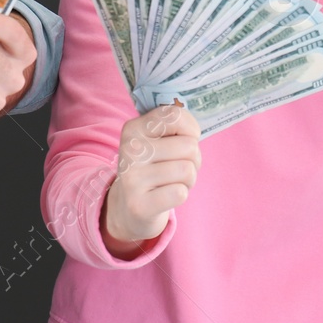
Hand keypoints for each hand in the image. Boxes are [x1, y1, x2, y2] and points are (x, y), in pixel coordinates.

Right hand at [102, 104, 201, 257]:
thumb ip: (173, 126)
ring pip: (187, 170)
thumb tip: (194, 131)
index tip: (183, 139)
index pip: (176, 115)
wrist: (128, 207)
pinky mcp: (139, 204)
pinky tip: (166, 196)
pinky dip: (181, 195)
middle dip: (193, 159)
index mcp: (133, 128)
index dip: (191, 129)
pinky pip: (180, 193)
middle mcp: (130, 150)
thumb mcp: (155, 141)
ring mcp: (132, 178)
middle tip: (177, 167)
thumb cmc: (153, 168)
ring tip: (172, 182)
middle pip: (189, 146)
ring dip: (188, 179)